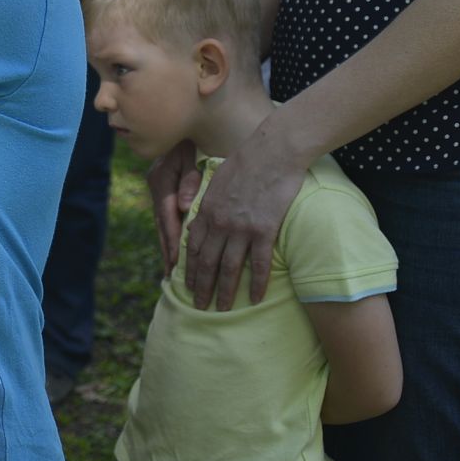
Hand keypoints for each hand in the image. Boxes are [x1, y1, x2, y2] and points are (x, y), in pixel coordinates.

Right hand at [146, 140, 200, 273]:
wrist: (184, 125)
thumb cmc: (192, 141)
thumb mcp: (190, 157)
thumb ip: (190, 180)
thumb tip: (185, 206)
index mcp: (161, 180)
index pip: (167, 216)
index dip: (172, 240)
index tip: (177, 261)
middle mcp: (156, 187)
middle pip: (161, 224)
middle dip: (167, 250)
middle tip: (173, 275)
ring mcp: (157, 189)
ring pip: (161, 223)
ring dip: (166, 246)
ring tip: (171, 271)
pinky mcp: (162, 191)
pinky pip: (165, 217)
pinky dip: (169, 235)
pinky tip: (173, 251)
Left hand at [182, 123, 305, 309]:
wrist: (273, 151)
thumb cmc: (247, 161)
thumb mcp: (216, 180)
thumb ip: (206, 203)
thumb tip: (196, 222)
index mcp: (206, 209)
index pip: (192, 247)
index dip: (188, 269)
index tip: (186, 285)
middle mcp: (220, 222)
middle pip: (206, 262)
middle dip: (200, 287)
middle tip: (198, 307)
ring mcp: (241, 227)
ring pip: (228, 268)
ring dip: (224, 292)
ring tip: (221, 309)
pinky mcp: (264, 229)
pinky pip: (258, 264)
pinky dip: (255, 284)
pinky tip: (254, 299)